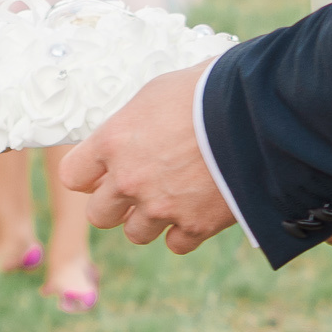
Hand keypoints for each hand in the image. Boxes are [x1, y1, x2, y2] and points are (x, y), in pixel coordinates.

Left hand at [61, 63, 234, 254]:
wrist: (257, 113)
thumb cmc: (207, 88)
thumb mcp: (158, 92)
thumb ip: (134, 121)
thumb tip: (130, 130)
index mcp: (112, 141)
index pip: (73, 175)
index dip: (88, 175)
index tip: (102, 172)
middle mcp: (129, 180)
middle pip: (99, 215)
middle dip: (114, 204)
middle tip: (137, 188)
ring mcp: (161, 207)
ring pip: (136, 233)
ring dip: (150, 219)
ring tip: (172, 196)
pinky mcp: (196, 225)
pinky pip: (176, 243)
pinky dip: (184, 231)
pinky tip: (196, 209)